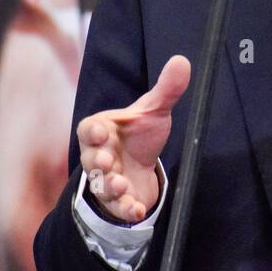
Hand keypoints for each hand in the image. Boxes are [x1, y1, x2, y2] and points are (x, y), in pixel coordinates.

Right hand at [76, 54, 190, 222]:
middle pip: (90, 160)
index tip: (102, 130)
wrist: (143, 166)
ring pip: (101, 186)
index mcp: (101, 131)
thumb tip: (182, 61)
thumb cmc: (139, 135)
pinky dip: (126, 210)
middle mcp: (98, 156)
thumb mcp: (154, 111)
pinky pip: (118, 208)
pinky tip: (137, 210)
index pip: (89, 129)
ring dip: (110, 186)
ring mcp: (105, 180)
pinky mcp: (118, 201)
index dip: (93, 131)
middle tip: (106, 160)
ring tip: (121, 184)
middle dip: (97, 160)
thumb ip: (166, 89)